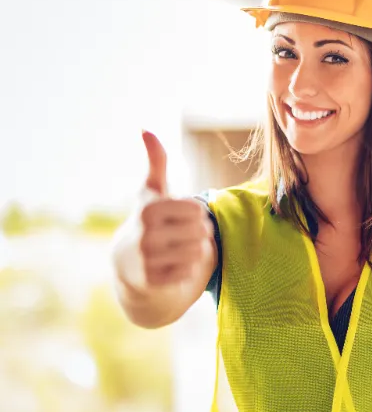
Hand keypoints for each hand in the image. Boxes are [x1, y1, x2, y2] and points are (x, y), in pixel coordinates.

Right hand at [125, 131, 213, 289]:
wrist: (130, 267)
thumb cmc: (149, 222)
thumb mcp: (152, 192)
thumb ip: (156, 162)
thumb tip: (145, 128)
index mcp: (148, 210)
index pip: (197, 210)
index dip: (196, 213)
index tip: (180, 216)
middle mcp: (144, 236)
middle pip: (201, 231)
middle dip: (198, 233)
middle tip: (181, 235)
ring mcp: (147, 262)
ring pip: (199, 252)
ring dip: (196, 251)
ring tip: (179, 249)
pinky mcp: (153, 283)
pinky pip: (191, 272)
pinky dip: (189, 269)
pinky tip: (174, 266)